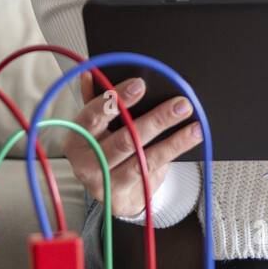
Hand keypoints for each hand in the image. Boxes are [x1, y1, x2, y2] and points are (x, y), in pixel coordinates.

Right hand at [63, 72, 201, 216]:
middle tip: (180, 104)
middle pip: (123, 140)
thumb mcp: (97, 126)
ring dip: (171, 138)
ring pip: (142, 158)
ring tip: (191, 121)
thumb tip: (91, 71)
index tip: (140, 85)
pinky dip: (174, 150)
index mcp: (76, 138)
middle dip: (155, 120)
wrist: (111, 193)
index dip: (115, 100)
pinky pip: (153, 170)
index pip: (92, 116)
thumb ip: (96, 99)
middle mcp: (86, 163)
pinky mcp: (124, 197)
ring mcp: (105, 183)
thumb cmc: (105, 150)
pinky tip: (191, 137)